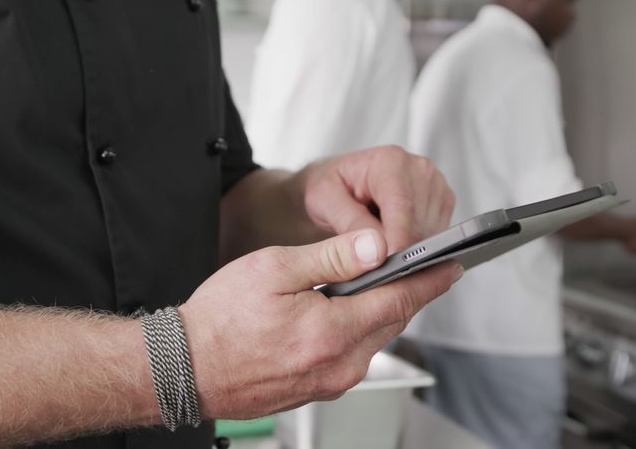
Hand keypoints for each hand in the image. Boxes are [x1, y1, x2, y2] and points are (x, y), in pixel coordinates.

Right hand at [179, 228, 462, 419]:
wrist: (183, 368)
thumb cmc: (219, 320)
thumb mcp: (275, 270)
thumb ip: (331, 258)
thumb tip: (375, 246)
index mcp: (333, 332)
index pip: (401, 299)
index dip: (430, 278)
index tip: (452, 264)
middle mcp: (340, 366)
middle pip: (392, 319)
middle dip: (408, 290)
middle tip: (420, 264)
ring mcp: (331, 382)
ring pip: (374, 337)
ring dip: (382, 309)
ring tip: (379, 281)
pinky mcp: (319, 389)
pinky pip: (354, 354)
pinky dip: (360, 329)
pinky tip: (345, 311)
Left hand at [295, 146, 455, 250]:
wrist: (340, 182)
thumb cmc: (332, 187)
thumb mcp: (325, 201)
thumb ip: (351, 223)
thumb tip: (376, 248)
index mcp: (390, 162)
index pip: (403, 207)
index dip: (398, 240)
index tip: (387, 266)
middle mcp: (419, 170)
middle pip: (421, 225)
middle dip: (398, 249)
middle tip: (370, 260)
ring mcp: (435, 186)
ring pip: (432, 235)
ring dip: (407, 249)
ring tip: (378, 244)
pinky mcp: (443, 203)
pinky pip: (437, 238)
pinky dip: (416, 246)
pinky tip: (393, 239)